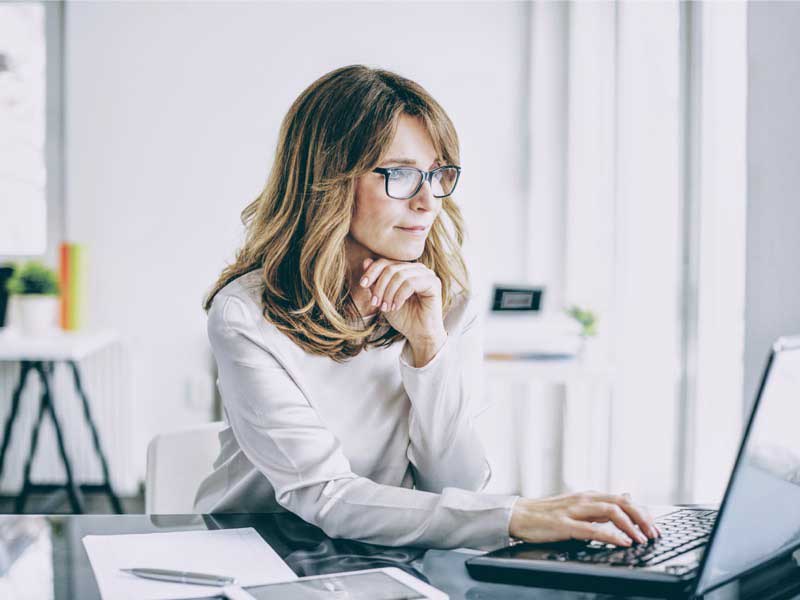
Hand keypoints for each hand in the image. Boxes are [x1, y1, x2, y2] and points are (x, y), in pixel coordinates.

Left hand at [358, 258, 445, 349]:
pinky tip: (396, 306)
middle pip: (391, 268)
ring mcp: (427, 274)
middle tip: (375, 303)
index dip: (372, 272)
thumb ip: (376, 281)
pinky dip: (399, 296)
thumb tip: (366, 262)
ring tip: (385, 307)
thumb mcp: (383, 297)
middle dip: (379, 286)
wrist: (419, 334)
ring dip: (388, 293)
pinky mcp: (434, 283)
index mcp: (406, 269)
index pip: (385, 262)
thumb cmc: (403, 317)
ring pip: (400, 275)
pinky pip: (410, 283)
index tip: (362, 285)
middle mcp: (417, 269)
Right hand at [509, 491, 660, 546]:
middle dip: (642, 517)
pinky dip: (611, 535)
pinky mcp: (565, 525)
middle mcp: (584, 499)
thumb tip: (621, 505)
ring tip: (642, 539)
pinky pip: (593, 529)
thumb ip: (596, 508)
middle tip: (654, 533)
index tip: (654, 526)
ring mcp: (574, 511)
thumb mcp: (575, 507)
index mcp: (588, 496)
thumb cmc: (545, 514)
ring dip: (631, 526)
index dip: (641, 512)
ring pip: (610, 512)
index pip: (622, 499)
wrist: (519, 515)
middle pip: (621, 502)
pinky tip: (622, 542)